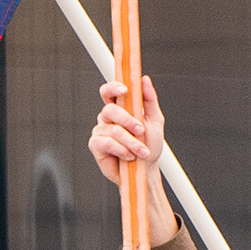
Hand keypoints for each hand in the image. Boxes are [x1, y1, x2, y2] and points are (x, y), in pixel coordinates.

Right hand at [84, 78, 180, 244]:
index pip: (110, 91)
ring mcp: (100, 131)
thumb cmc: (149, 144)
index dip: (114, 87)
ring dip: (131, 142)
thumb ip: (149, 100)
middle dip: (128, 120)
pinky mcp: (96, 145)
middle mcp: (107, 118)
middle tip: (141, 131)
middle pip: (110, 110)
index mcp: (120, 108)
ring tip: (142, 151)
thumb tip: (145, 80)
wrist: (145, 169)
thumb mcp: (155, 120)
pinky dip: (122, 150)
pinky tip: (129, 156)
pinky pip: (107, 143)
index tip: (125, 90)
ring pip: (113, 130)